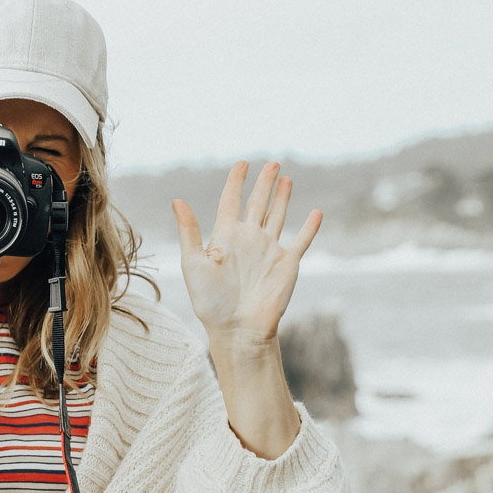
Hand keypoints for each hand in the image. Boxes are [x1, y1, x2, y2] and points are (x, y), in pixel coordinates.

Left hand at [172, 161, 321, 345]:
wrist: (237, 328)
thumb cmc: (210, 301)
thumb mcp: (193, 263)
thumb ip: (189, 231)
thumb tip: (177, 200)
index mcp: (225, 237)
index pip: (231, 201)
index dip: (236, 181)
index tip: (242, 163)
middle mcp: (248, 240)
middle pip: (257, 203)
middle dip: (263, 183)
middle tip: (271, 163)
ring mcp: (269, 250)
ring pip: (278, 216)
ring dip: (282, 198)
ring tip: (285, 178)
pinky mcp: (287, 264)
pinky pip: (301, 241)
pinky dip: (309, 228)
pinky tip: (316, 213)